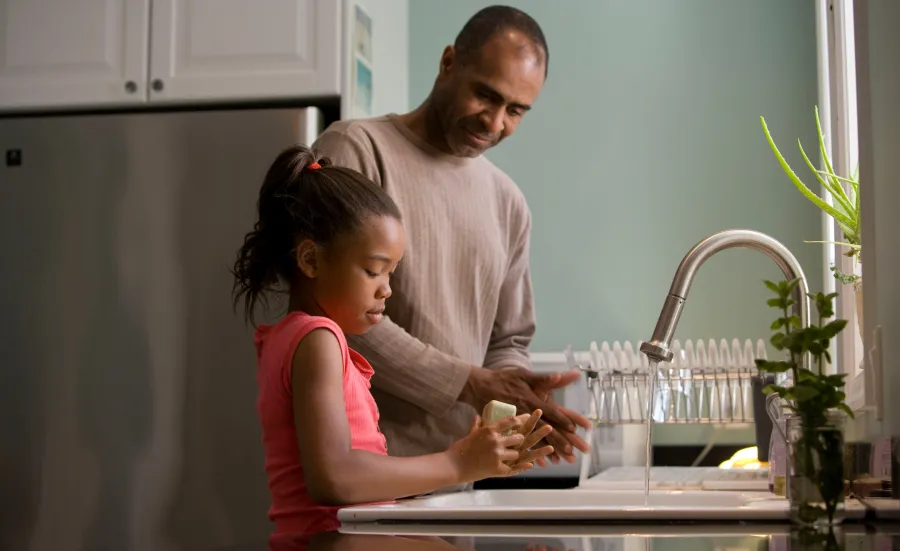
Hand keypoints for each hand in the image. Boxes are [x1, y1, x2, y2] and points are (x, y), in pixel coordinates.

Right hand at [447, 414, 529, 482]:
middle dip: (519, 440)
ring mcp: (497, 455)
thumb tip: (478, 416)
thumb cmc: (459, 449)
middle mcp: (496, 441)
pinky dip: (519, 468)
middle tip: (519, 441)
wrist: (453, 466)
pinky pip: (513, 469)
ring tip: (512, 456)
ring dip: (515, 455)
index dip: (520, 420)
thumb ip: (476, 425)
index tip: (525, 420)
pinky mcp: (497, 469)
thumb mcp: (469, 434)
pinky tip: (527, 466)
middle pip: (518, 438)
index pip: (509, 421)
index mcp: (489, 430)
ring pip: (516, 453)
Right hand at [461, 367, 591, 464]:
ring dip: (545, 451)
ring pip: (532, 441)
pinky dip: (528, 453)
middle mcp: (522, 414)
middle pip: (543, 430)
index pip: (549, 412)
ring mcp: (513, 424)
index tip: (573, 428)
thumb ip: (543, 379)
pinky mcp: (505, 431)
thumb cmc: (503, 379)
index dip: (561, 420)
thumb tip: (559, 375)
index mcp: (528, 400)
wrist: (479, 386)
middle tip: (570, 451)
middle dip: (558, 441)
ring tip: (558, 460)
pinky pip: (518, 444)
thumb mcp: (523, 375)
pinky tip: (537, 462)